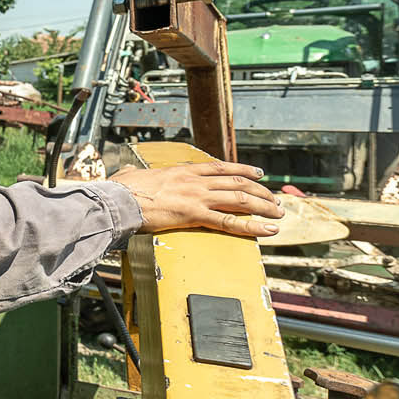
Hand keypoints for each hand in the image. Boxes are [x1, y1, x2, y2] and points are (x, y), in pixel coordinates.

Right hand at [109, 160, 282, 236]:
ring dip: (263, 206)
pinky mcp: (195, 215)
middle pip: (237, 183)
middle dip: (260, 192)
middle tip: (275, 200)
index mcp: (182, 171)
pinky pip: (230, 221)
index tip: (258, 174)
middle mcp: (194, 181)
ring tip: (279, 214)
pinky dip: (252, 226)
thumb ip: (134, 173)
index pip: (220, 167)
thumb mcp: (129, 175)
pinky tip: (268, 230)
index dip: (242, 169)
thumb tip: (127, 172)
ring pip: (240, 199)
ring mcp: (197, 197)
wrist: (118, 200)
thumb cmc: (120, 190)